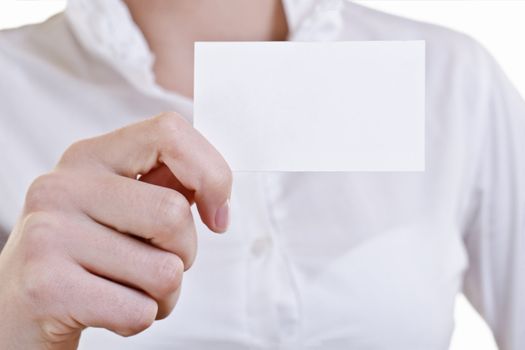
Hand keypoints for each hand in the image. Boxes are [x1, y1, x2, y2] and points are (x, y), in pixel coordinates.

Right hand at [0, 112, 231, 348]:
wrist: (19, 307)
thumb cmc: (85, 254)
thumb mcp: (118, 206)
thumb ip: (166, 185)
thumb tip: (217, 194)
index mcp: (89, 157)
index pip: (168, 132)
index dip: (211, 174)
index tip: (215, 214)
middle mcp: (62, 187)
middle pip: (174, 215)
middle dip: (184, 253)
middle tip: (155, 262)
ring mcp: (48, 235)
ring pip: (165, 271)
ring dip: (164, 293)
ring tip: (128, 288)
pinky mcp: (46, 288)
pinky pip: (140, 311)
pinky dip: (141, 319)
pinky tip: (109, 309)